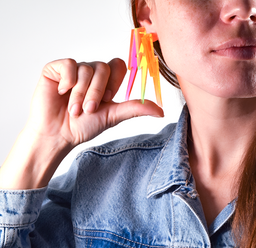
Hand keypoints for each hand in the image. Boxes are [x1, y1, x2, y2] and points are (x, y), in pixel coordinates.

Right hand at [0, 58, 163, 188]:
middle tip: (89, 110)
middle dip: (97, 92)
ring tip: (74, 109)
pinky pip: (68, 64)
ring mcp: (73, 71)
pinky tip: (62, 93)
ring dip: (81, 94)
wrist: (58, 135)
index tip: (108, 99)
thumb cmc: (83, 127)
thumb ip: (135, 109)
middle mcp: (90, 74)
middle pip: (103, 67)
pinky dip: (68, 81)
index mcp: (105, 83)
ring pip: (86, 69)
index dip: (114, 82)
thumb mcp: (113, 116)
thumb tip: (161, 111)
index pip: (118, 65)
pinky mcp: (56, 70)